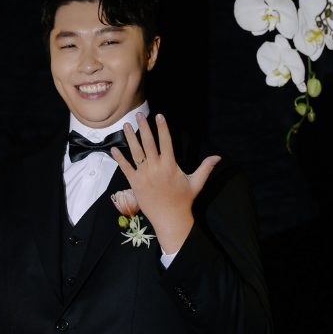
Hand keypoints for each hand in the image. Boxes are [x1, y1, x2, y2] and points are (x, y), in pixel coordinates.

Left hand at [110, 114, 219, 254]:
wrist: (170, 218)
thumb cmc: (183, 200)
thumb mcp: (196, 182)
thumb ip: (205, 168)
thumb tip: (218, 157)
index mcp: (170, 165)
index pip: (166, 142)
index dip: (162, 128)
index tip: (159, 116)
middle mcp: (156, 168)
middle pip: (148, 143)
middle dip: (144, 127)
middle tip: (139, 115)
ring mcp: (144, 175)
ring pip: (135, 152)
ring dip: (130, 138)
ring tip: (126, 125)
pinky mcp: (135, 183)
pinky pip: (125, 168)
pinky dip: (119, 158)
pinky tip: (114, 149)